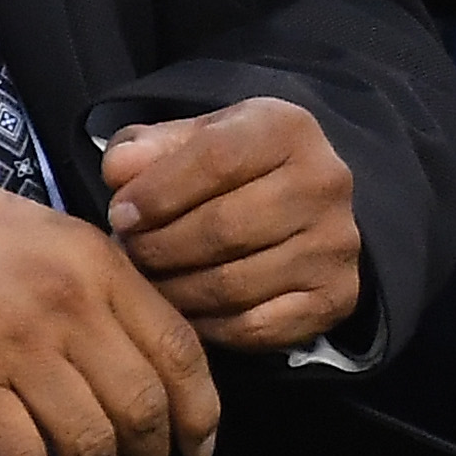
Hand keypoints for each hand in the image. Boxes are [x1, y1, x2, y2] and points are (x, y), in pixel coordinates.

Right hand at [0, 141, 218, 455]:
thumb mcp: (39, 226)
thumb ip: (90, 276)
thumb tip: (131, 343)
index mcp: (94, 257)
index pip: (179, 346)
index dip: (200, 409)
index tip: (199, 442)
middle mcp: (68, 301)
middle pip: (143, 404)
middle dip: (151, 454)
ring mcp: (16, 343)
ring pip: (90, 439)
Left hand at [103, 97, 361, 352]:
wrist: (304, 201)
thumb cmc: (235, 166)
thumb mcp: (196, 138)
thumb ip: (151, 147)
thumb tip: (119, 170)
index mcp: (287, 128)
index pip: (215, 159)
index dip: (157, 192)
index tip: (120, 214)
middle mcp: (324, 182)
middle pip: (223, 227)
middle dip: (160, 247)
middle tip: (128, 255)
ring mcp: (335, 244)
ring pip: (235, 284)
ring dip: (176, 291)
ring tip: (147, 283)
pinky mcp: (336, 296)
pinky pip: (255, 327)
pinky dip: (208, 325)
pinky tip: (182, 312)